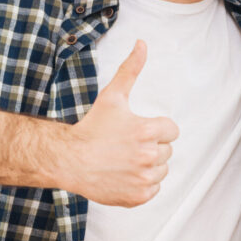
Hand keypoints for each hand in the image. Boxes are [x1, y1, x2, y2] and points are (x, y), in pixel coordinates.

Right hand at [61, 41, 179, 205]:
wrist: (69, 160)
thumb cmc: (91, 127)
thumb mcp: (112, 96)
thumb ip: (131, 69)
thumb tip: (143, 43)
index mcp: (149, 131)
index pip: (171, 130)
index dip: (155, 128)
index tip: (135, 130)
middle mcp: (150, 156)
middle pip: (166, 151)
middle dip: (151, 147)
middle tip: (125, 145)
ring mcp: (144, 179)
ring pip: (161, 171)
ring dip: (148, 166)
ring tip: (124, 160)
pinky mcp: (138, 196)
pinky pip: (153, 189)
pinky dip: (141, 184)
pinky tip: (123, 175)